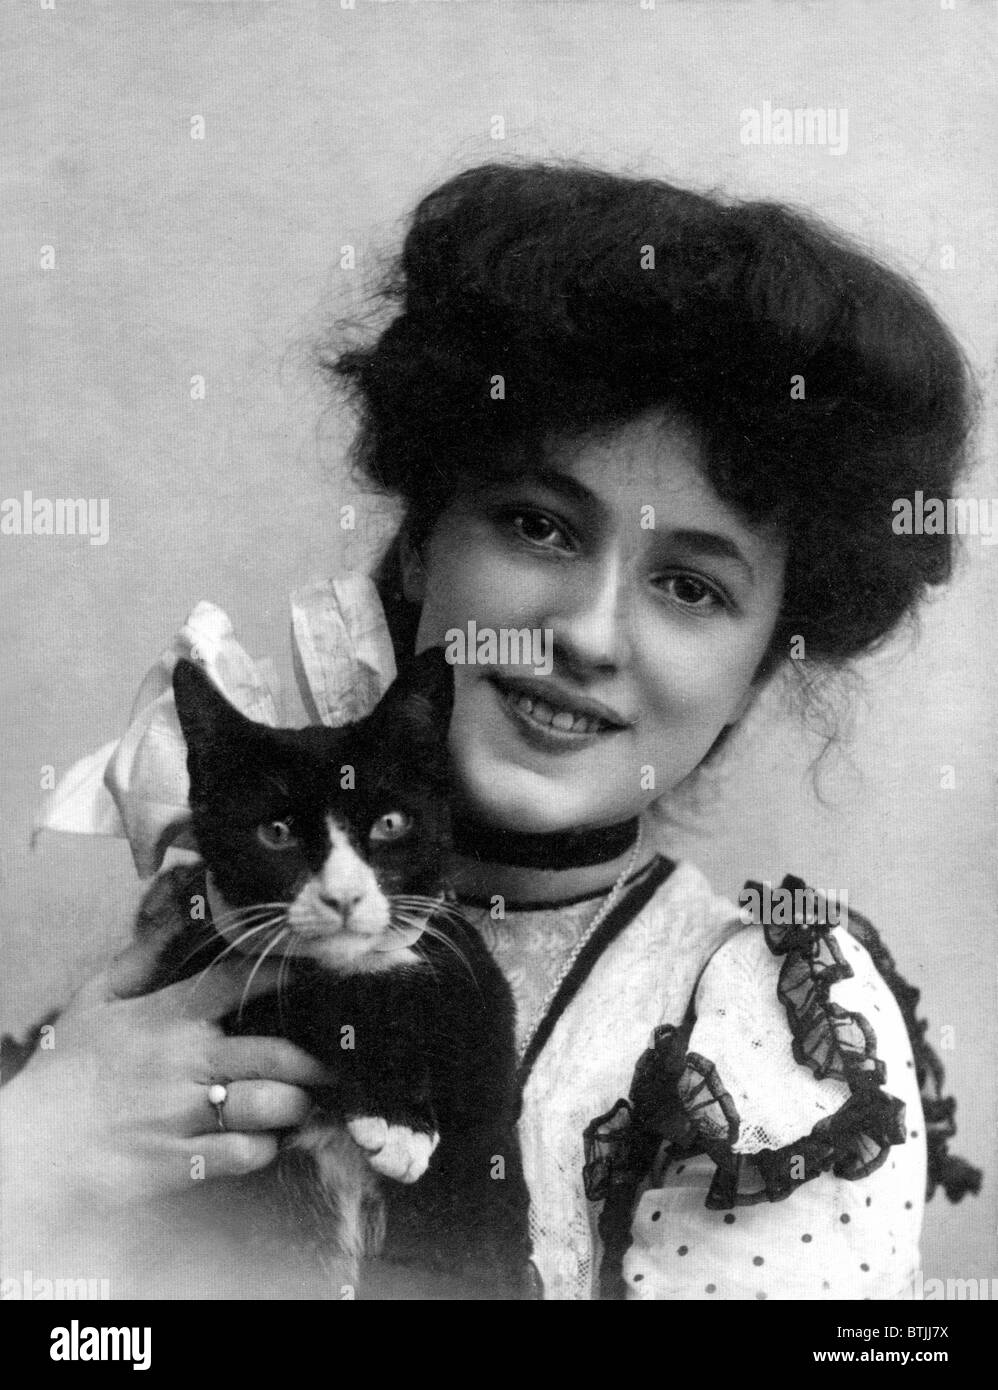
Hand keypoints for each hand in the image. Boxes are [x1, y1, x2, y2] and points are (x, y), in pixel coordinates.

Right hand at [0, 931, 332, 1229]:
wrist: (32, 1147)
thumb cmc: (67, 1070)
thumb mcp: (95, 1001)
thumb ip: (139, 958)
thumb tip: (173, 914)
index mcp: (168, 1015)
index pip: (240, 980)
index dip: (283, 972)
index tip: (314, 971)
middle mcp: (186, 1061)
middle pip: (276, 1053)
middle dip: (313, 1058)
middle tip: (327, 1058)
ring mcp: (186, 1113)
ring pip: (273, 1104)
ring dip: (296, 1103)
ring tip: (301, 1100)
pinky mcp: (183, 1160)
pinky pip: (248, 1153)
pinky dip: (265, 1147)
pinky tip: (264, 1139)